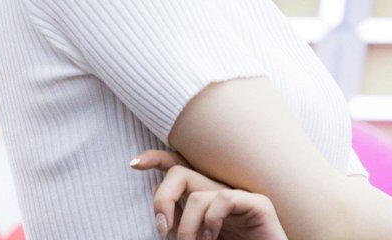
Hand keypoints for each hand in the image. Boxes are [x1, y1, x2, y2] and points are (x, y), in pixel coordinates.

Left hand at [131, 150, 287, 239]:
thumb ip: (185, 227)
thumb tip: (162, 223)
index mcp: (205, 201)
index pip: (178, 169)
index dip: (155, 160)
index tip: (133, 163)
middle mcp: (219, 192)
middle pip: (179, 173)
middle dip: (162, 198)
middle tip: (161, 228)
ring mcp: (239, 195)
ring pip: (196, 193)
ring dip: (186, 227)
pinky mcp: (257, 204)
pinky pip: (223, 199)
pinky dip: (211, 220)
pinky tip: (211, 238)